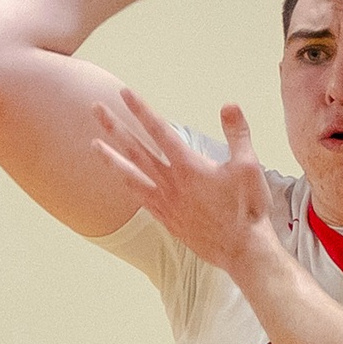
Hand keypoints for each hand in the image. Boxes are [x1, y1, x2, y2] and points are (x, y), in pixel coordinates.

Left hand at [91, 91, 281, 275]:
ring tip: (93, 145)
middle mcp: (171, 182)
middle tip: (95, 108)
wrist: (242, 249)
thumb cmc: (247, 208)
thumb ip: (237, 133)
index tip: (124, 93)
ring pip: (131, 174)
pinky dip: (127, 185)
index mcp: (189, 166)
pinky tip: (120, 179)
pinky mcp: (167, 219)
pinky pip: (140, 197)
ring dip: (110, 157)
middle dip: (114, 126)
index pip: (160, 130)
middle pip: (136, 148)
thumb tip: (228, 104)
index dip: (141, 109)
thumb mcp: (249, 166)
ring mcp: (165, 202)